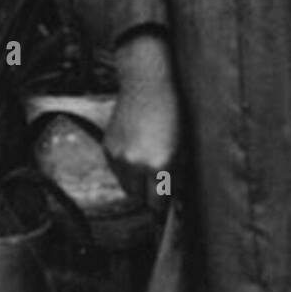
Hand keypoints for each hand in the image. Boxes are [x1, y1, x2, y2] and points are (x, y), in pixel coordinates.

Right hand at [104, 33, 180, 207]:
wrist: (147, 84)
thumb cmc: (173, 112)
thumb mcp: (183, 146)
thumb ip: (176, 174)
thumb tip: (172, 197)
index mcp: (159, 165)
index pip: (157, 203)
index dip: (163, 206)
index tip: (166, 207)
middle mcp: (136, 165)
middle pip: (139, 198)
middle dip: (149, 193)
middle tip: (158, 181)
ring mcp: (119, 157)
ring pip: (126, 186)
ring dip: (136, 181)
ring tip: (147, 160)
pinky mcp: (107, 148)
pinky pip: (116, 170)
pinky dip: (125, 167)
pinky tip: (136, 148)